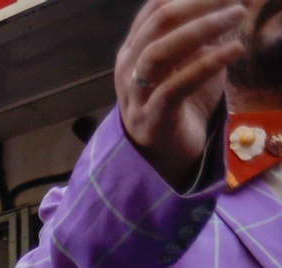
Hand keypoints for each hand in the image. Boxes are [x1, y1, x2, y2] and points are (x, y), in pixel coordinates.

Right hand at [116, 0, 245, 187]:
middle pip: (158, 23)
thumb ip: (201, 37)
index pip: (155, 9)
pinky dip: (207, 64)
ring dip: (202, 28)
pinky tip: (235, 50)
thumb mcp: (191, 63)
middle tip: (234, 0)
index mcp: (133, 51)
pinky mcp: (152, 119)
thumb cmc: (181, 105)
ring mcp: (135, 95)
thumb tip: (226, 5)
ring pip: (160, 51)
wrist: (166, 156)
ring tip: (236, 16)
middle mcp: (128, 68)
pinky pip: (175, 87)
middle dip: (199, 4)